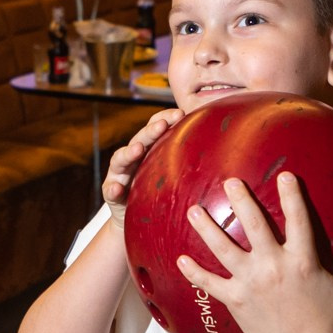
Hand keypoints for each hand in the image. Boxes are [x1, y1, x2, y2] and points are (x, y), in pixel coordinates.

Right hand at [102, 108, 182, 229]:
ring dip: (128, 153)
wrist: (134, 219)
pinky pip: (110, 190)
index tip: (180, 113)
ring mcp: (119, 174)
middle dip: (150, 131)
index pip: (155, 127)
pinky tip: (117, 188)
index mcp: (148, 149)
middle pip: (139, 139)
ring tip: (137, 149)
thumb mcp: (172, 175)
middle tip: (162, 125)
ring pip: (119, 160)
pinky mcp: (112, 193)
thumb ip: (187, 160)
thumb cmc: (157, 192)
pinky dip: (112, 188)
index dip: (165, 118)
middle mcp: (132, 157)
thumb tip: (222, 149)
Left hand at [176, 173, 332, 332]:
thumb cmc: (331, 323)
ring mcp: (251, 283)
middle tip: (230, 181)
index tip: (284, 175)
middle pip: (254, 225)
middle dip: (241, 200)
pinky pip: (210, 284)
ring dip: (207, 228)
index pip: (298, 219)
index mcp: (302, 260)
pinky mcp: (235, 300)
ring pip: (224, 249)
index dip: (292, 195)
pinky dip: (194, 273)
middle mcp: (274, 266)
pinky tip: (179, 260)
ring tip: (192, 210)